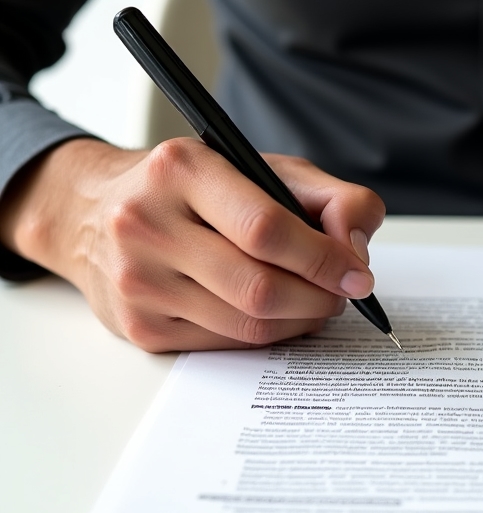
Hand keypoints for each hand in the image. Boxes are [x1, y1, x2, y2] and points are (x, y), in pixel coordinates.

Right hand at [0, 137, 384, 350]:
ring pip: (247, 324)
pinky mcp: (140, 326)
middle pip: (260, 286)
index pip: (267, 229)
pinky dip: (267, 335)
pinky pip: (226, 344)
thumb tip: (356, 250)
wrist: (94, 213)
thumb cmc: (193, 191)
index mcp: (181, 170)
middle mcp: (147, 223)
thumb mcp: (264, 168)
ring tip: (315, 303)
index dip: (324, 260)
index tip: (357, 275)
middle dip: (319, 298)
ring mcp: (138, 280)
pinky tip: (276, 315)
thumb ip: (331, 197)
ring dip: (300, 321)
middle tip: (341, 294)